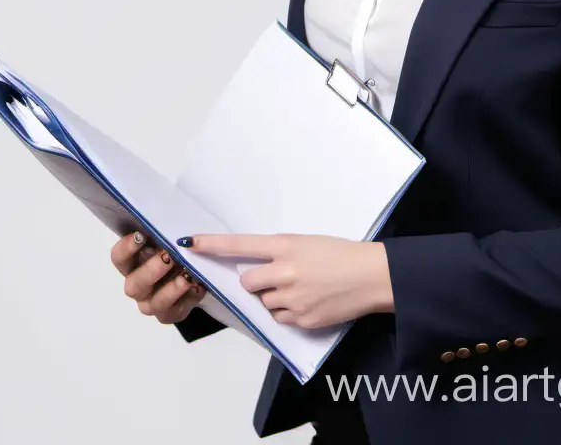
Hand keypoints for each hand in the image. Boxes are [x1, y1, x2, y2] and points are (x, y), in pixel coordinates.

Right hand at [110, 230, 206, 323]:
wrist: (194, 272)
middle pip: (133, 284)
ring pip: (155, 303)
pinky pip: (177, 310)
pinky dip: (189, 297)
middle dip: (151, 270)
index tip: (141, 235)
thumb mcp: (170, 239)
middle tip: (168, 257)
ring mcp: (152, 303)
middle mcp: (138, 286)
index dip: (126, 248)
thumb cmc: (177, 251)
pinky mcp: (171, 314)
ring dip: (171, 289)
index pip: (119, 257)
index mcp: (133, 264)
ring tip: (187, 276)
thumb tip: (171, 227)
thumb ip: (165, 234)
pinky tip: (198, 285)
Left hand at [177, 232, 392, 329]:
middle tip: (277, 277)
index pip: (240, 244)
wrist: (371, 275)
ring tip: (302, 289)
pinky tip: (308, 301)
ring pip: (263, 302)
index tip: (189, 242)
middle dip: (257, 281)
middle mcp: (284, 271)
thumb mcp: (308, 243)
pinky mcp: (300, 319)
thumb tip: (260, 266)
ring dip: (274, 297)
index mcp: (286, 246)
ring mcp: (291, 298)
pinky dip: (289, 312)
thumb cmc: (342, 254)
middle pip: (247, 281)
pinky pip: (280, 318)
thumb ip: (281, 253)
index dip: (212, 245)